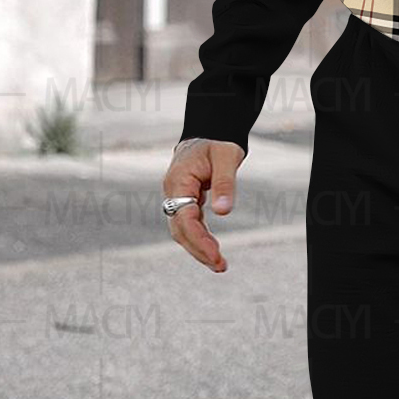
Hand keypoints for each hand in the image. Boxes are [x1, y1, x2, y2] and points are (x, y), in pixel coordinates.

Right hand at [163, 135, 244, 271]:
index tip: (216, 254)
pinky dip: (200, 239)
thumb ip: (224, 183)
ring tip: (219, 265)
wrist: (210, 132)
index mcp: (178, 181)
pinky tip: (213, 252)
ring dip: (198, 249)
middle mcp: (172, 192)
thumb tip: (223, 213)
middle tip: (220, 266)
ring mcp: (176, 198)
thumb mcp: (226, 157)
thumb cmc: (217, 142)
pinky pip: (189, 225)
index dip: (199, 238)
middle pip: (179, 229)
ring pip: (182, 230)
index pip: (184, 217)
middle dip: (198, 250)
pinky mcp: (185, 202)